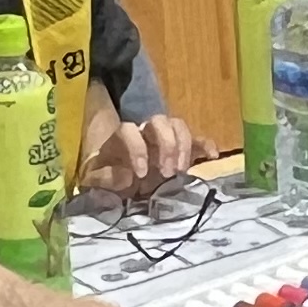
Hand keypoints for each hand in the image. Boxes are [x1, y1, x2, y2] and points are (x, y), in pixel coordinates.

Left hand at [78, 106, 202, 201]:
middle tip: (168, 172)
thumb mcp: (95, 182)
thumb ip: (102, 178)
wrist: (117, 185)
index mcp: (120, 138)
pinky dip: (206, 144)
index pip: (129, 130)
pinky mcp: (180, 149)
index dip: (137, 149)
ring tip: (181, 171)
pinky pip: (197, 140)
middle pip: (159, 121)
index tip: (141, 174)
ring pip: (178, 125)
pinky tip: (212, 157)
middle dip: (167, 145)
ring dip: (183, 146)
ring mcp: (164, 139)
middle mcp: (144, 132)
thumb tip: (124, 175)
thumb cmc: (105, 179)